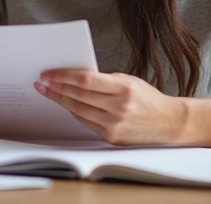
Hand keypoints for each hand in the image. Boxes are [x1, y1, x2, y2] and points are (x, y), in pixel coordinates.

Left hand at [35, 70, 185, 144]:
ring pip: (78, 110)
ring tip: (47, 92)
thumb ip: (104, 80)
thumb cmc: (148, 98)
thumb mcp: (129, 81)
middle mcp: (118, 108)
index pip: (85, 81)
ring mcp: (114, 124)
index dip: (63, 76)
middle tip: (41, 82)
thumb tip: (75, 77)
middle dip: (56, 88)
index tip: (48, 73)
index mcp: (123, 88)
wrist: (169, 123)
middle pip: (78, 96)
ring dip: (60, 100)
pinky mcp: (111, 137)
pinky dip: (74, 112)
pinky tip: (65, 104)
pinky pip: (86, 122)